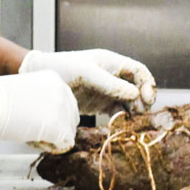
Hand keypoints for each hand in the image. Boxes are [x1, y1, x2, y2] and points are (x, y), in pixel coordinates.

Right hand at [0, 71, 79, 152]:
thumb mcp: (25, 89)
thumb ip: (39, 98)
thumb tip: (40, 112)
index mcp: (54, 80)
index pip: (66, 102)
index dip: (54, 114)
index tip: (39, 119)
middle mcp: (63, 92)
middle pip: (72, 116)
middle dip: (59, 126)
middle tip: (39, 131)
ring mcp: (63, 110)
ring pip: (70, 131)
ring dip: (56, 136)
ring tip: (35, 136)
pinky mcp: (59, 128)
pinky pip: (65, 143)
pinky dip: (53, 146)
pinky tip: (37, 142)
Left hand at [20, 49, 156, 114]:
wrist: (41, 76)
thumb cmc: (63, 67)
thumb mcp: (86, 72)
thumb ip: (110, 83)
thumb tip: (135, 94)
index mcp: (112, 63)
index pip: (138, 71)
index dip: (147, 83)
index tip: (147, 97)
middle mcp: (113, 76)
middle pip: (137, 88)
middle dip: (143, 100)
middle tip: (140, 114)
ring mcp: (107, 91)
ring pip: (130, 102)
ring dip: (134, 112)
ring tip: (132, 122)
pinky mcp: (100, 105)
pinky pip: (117, 112)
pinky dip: (122, 119)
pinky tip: (121, 126)